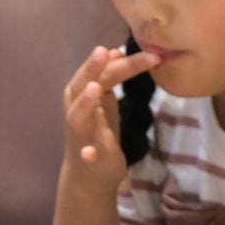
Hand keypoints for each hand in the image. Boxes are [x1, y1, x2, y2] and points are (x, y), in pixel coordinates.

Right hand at [60, 45, 159, 193]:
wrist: (89, 174)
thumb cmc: (98, 133)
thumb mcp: (106, 103)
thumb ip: (110, 78)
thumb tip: (115, 51)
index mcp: (82, 95)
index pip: (101, 72)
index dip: (120, 61)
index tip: (147, 50)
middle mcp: (77, 111)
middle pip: (83, 86)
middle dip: (93, 69)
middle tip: (103, 52)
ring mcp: (81, 135)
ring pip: (78, 116)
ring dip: (85, 102)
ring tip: (95, 88)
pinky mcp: (87, 158)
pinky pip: (85, 154)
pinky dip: (87, 152)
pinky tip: (90, 152)